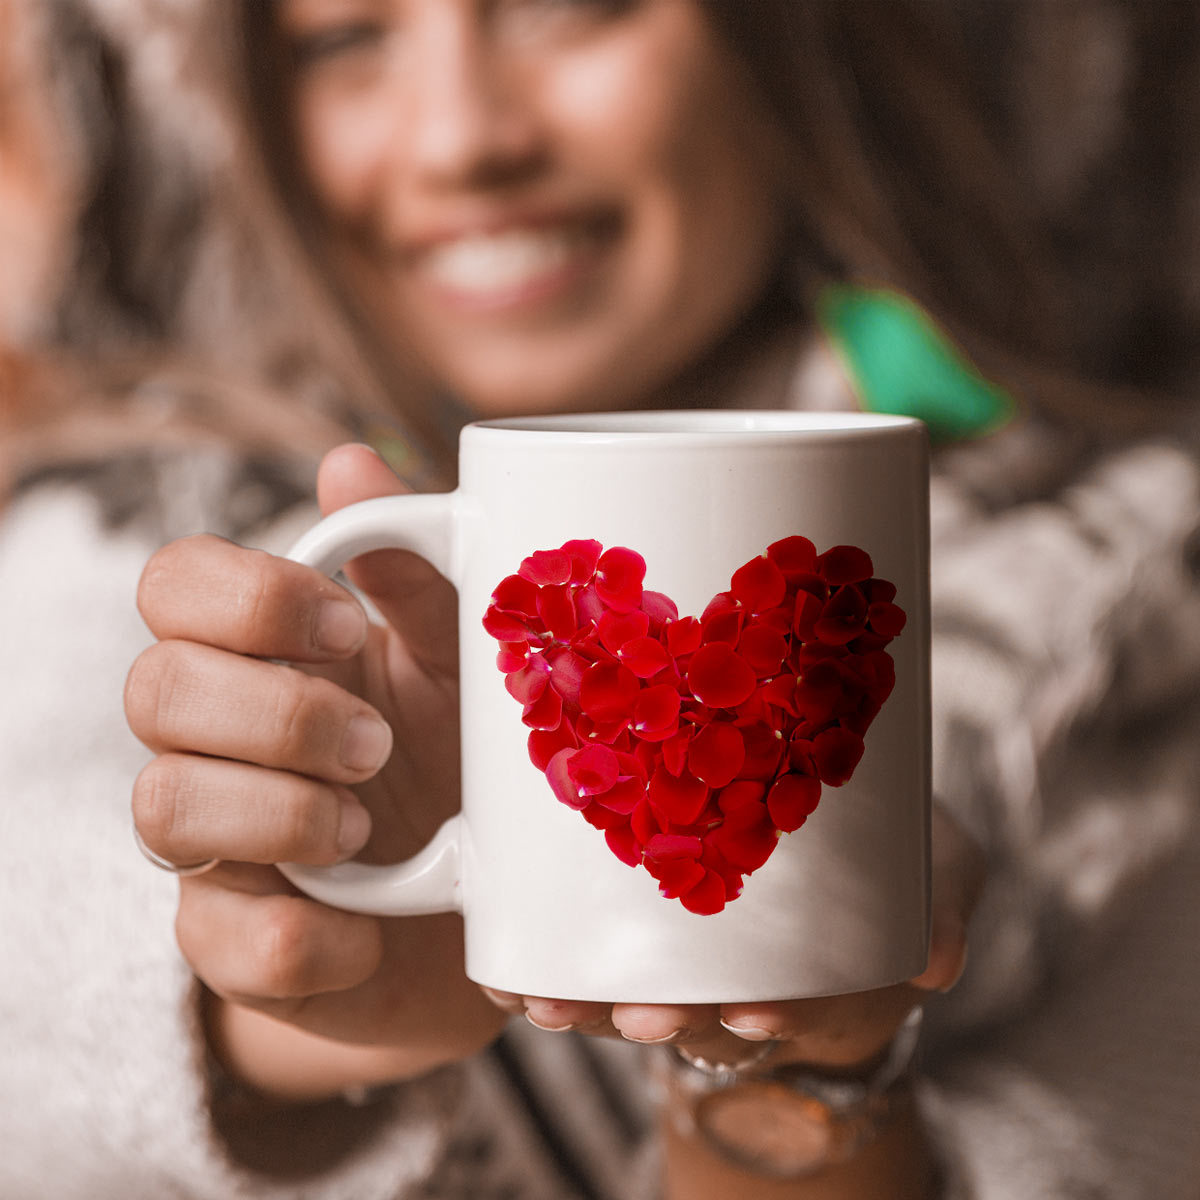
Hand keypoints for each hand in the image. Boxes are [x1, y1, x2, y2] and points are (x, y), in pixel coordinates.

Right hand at [126, 443, 505, 1098]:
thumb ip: (417, 570)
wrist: (491, 905)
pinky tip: (374, 929)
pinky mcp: (235, 945)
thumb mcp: (459, 659)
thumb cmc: (461, 758)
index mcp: (263, 652)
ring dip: (279, 812)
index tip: (350, 628)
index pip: (176, 584)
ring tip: (367, 824)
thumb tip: (351, 458)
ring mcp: (216, 846)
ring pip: (162, 809)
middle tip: (377, 742)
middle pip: (153, 688)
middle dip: (276, 711)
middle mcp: (215, 741)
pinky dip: (308, 938)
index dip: (245, 595)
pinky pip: (219, 943)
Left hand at [481, 802, 984, 1070]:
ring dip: (584, 1006)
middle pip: (690, 1011)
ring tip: (548, 1002)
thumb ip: (942, 906)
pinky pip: (581, 955)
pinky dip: (541, 967)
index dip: (763, 1015)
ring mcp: (680, 955)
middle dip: (662, 1019)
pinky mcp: (629, 918)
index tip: (753, 1012)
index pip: (780, 1003)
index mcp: (802, 969)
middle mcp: (734, 975)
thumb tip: (940, 961)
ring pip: (626, 994)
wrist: (832, 849)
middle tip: (646, 1013)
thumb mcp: (938, 873)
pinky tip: (503, 971)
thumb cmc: (889, 862)